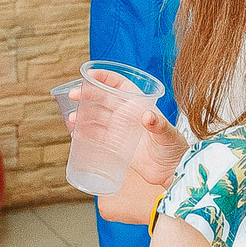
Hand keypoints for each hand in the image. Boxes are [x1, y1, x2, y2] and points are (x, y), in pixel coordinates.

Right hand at [69, 67, 184, 184]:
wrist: (172, 171)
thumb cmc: (174, 148)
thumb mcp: (167, 133)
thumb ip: (158, 124)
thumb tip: (147, 117)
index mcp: (138, 104)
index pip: (119, 84)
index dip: (104, 77)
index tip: (89, 75)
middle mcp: (127, 115)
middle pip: (103, 99)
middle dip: (87, 95)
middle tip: (73, 95)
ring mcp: (120, 130)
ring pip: (96, 118)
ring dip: (83, 115)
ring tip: (71, 118)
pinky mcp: (116, 146)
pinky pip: (96, 137)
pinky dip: (85, 133)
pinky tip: (76, 133)